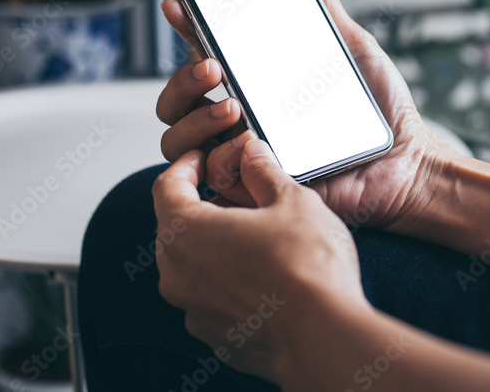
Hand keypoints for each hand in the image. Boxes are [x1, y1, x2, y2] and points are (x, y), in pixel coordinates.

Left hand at [153, 138, 371, 380]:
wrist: (323, 336)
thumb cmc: (306, 267)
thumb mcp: (291, 200)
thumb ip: (264, 172)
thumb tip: (252, 153)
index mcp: (186, 231)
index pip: (167, 186)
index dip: (185, 166)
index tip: (202, 158)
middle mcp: (177, 274)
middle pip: (177, 228)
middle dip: (203, 207)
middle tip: (238, 195)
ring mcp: (193, 311)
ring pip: (194, 267)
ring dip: (216, 248)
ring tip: (257, 238)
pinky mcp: (215, 337)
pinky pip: (212, 300)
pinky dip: (229, 283)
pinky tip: (265, 277)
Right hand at [156, 0, 457, 229]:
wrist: (407, 162)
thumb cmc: (380, 108)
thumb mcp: (351, 47)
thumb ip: (322, 5)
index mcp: (254, 84)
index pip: (202, 56)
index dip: (183, 30)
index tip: (178, 3)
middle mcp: (240, 119)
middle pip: (176, 101)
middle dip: (182, 80)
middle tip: (214, 65)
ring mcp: (244, 155)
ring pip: (179, 141)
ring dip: (195, 120)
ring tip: (233, 106)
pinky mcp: (255, 190)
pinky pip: (216, 177)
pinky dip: (223, 159)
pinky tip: (249, 144)